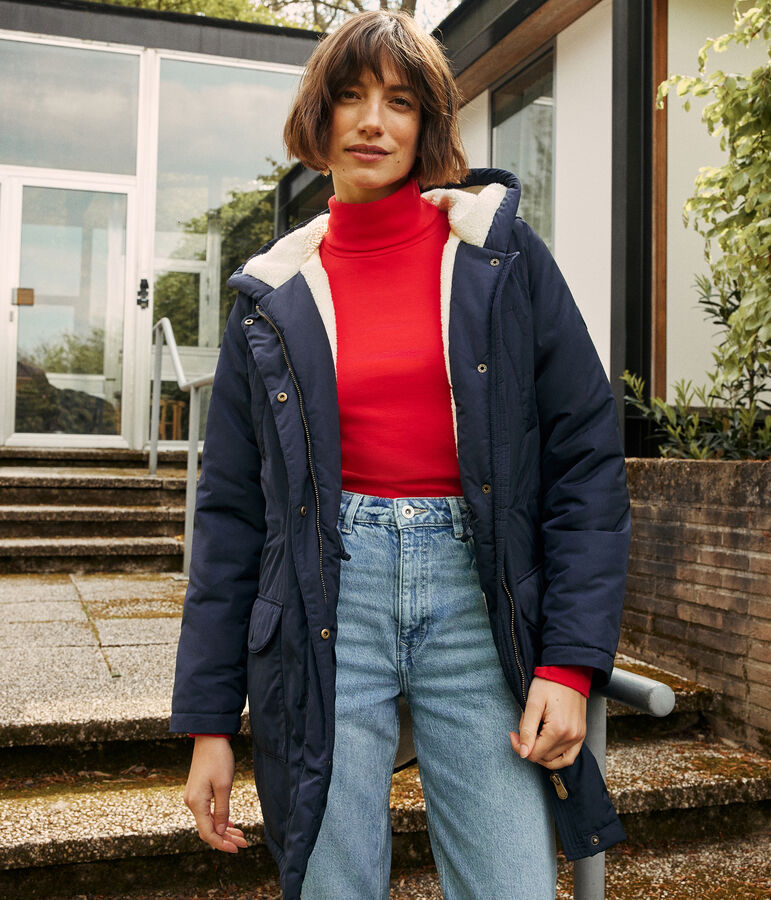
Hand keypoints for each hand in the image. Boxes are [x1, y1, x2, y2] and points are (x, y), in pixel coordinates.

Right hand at [184, 736, 248, 852]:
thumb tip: (221, 832)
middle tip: (244, 843)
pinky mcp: (198, 792)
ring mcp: (194, 797)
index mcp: (196, 803)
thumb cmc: (218, 758)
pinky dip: (219, 818)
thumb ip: (222, 810)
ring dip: (224, 829)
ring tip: (241, 835)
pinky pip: (208, 811)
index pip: (207, 833)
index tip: (237, 849)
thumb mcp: (224, 785)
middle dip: (225, 838)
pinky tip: (231, 823)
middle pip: (208, 829)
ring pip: (208, 821)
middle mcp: (191, 802)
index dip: (222, 844)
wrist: (209, 737)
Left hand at [509, 677, 585, 769]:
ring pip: (556, 760)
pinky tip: (547, 747)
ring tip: (534, 736)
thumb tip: (523, 753)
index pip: (534, 754)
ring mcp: (578, 737)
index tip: (513, 734)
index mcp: (558, 730)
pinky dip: (557, 757)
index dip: (520, 747)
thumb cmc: (549, 684)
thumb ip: (527, 730)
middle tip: (523, 729)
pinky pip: (569, 757)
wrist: (569, 672)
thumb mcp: (532, 703)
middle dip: (530, 747)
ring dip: (541, 752)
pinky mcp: (581, 735)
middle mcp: (571, 737)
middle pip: (544, 757)